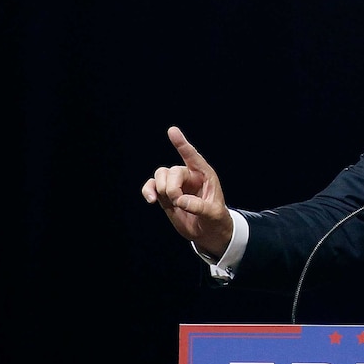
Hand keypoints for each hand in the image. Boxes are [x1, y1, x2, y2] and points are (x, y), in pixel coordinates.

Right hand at [141, 126, 233, 256]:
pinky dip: (147, 190)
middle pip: (172, 171)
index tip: (172, 131)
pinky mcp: (165, 195)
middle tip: (177, 201)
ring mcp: (176, 184)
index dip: (182, 144)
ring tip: (170, 202)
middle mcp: (189, 176)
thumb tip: (180, 200)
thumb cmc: (216, 220)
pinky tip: (150, 200)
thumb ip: (200, 206)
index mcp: (204, 175)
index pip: (192, 156)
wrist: (208, 232)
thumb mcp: (214, 214)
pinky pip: (151, 186)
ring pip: (160, 175)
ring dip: (160, 188)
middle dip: (171, 187)